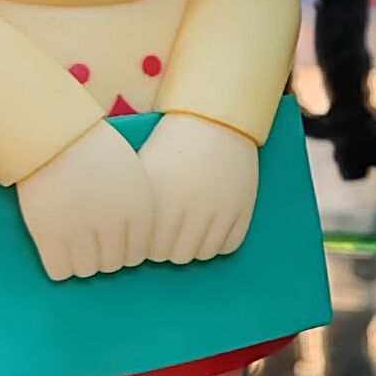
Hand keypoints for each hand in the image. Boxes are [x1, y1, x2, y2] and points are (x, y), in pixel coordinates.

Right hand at [17, 120, 153, 281]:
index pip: (138, 253)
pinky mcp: (48, 233)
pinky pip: (60, 271)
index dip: (123, 250)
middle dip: (103, 256)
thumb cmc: (93, 151)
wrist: (52, 132)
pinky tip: (56, 249)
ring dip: (81, 263)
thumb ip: (135, 212)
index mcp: (140, 208)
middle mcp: (115, 223)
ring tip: (73, 244)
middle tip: (88, 241)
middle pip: (113, 264)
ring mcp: (81, 230)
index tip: (110, 240)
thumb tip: (133, 252)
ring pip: (88, 271)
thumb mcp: (131, 176)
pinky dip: (59, 266)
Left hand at [140, 112, 258, 264]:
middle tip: (171, 232)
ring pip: (204, 253)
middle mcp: (191, 212)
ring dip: (195, 246)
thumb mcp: (145, 173)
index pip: (152, 251)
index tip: (151, 235)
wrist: (216, 120)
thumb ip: (139, 211)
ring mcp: (221, 212)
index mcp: (161, 204)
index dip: (149, 245)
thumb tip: (132, 244)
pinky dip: (220, 241)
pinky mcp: (244, 209)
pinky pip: (230, 245)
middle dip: (171, 247)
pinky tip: (212, 226)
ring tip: (191, 229)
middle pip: (178, 256)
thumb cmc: (173, 144)